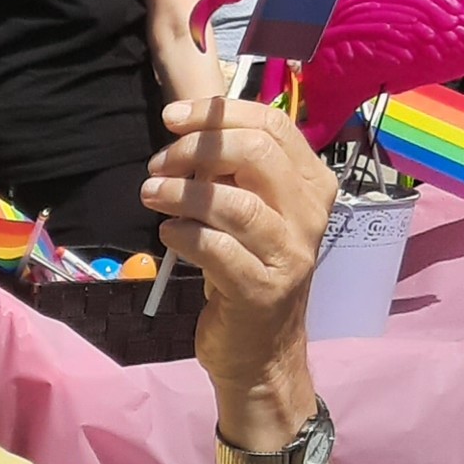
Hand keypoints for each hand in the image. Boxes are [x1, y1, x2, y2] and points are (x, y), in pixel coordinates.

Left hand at [144, 98, 336, 445]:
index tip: (172, 117)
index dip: (216, 113)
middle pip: (255, 153)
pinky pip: (215, 247)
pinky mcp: (263, 290)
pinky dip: (182, 234)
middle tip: (158, 165)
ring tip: (151, 195)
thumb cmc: (247, 267)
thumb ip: (232, 169)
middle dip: (195, 149)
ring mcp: (291, 254)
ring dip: (180, 192)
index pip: (271, 125)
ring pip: (233, 202)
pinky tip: (168, 235)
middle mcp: (311, 215)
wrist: (260, 350)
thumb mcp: (249, 210)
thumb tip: (188, 122)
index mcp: (312, 184)